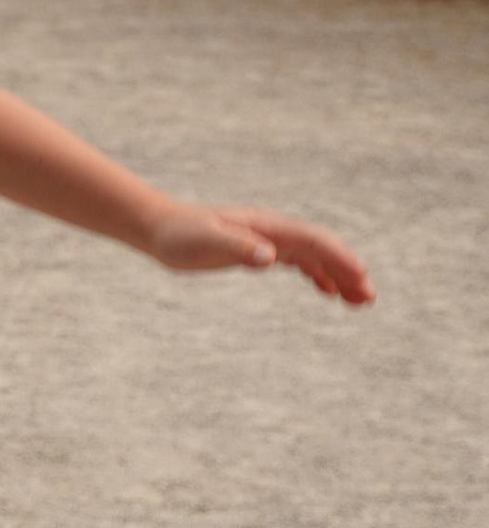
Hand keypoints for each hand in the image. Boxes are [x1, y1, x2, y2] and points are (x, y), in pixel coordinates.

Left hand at [144, 199, 375, 302]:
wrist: (159, 228)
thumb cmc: (180, 236)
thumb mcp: (206, 243)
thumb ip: (238, 249)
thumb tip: (271, 257)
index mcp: (266, 227)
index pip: (313, 241)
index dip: (338, 259)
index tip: (360, 278)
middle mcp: (273, 230)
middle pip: (321, 248)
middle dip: (347, 270)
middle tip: (369, 298)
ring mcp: (268, 239)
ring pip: (314, 256)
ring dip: (338, 275)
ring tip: (360, 300)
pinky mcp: (258, 249)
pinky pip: (298, 261)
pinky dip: (317, 275)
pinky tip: (328, 292)